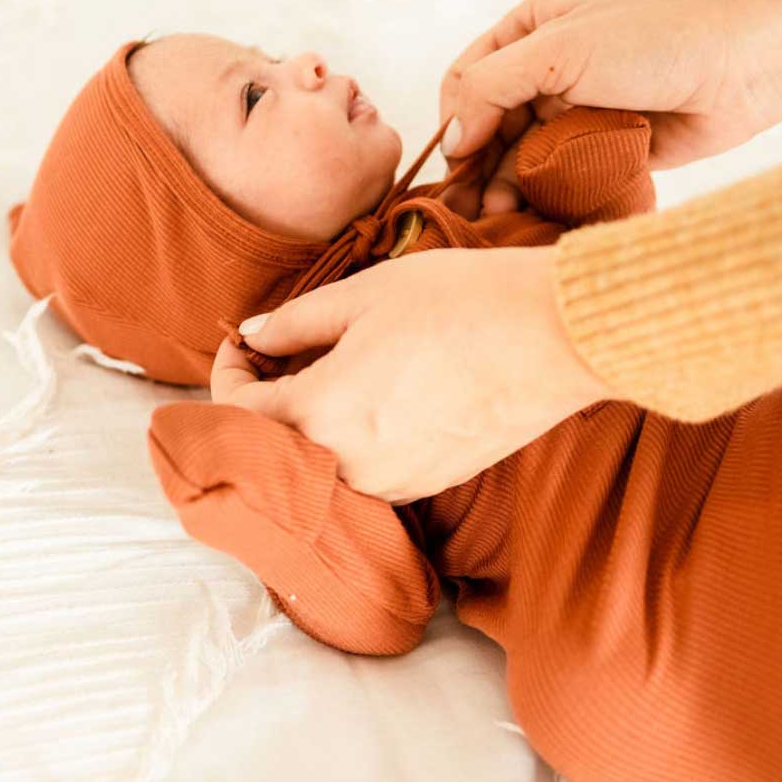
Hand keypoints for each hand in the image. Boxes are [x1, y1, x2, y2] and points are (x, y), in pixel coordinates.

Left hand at [209, 245, 610, 503]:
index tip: (240, 340)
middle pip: (271, 443)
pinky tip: (365, 398)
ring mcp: (391, 484)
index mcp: (320, 413)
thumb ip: (296, 322)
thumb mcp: (364, 295)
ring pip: (317, 462)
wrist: (553, 339)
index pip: (238, 409)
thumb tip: (256, 333)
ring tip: (318, 371)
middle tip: (273, 353)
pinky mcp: (428, 485)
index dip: (227, 370)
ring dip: (302, 421)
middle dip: (260, 398)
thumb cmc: (459, 304)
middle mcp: (348, 465)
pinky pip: (362, 471)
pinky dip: (345, 440)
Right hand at [437, 0, 781, 217]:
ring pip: (517, 156)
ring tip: (498, 217)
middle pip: (486, 126)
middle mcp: (545, 71)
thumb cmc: (654, 40)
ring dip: (502, 187)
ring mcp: (572, 112)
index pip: (465, 81)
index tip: (456, 163)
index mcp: (529, 31)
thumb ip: (490, 88)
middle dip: (473, 167)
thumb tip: (449, 141)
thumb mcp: (559, 49)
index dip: (454, 124)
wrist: (745, 64)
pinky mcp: (599, 148)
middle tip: (463, 211)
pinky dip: (537, 197)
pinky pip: (554, 177)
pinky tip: (527, 218)